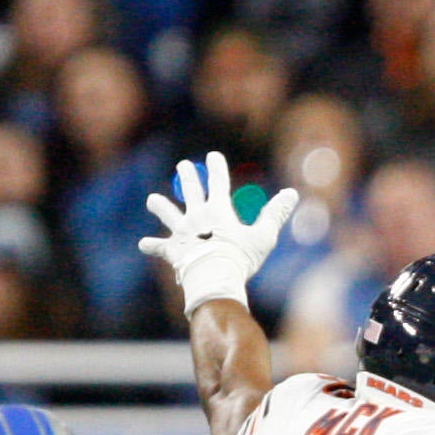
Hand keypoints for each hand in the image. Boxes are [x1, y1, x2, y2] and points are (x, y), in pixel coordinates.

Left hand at [138, 151, 299, 313]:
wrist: (213, 278)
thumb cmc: (240, 259)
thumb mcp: (263, 236)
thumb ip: (275, 214)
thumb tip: (292, 193)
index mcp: (218, 211)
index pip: (218, 183)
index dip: (216, 168)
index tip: (213, 155)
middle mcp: (197, 217)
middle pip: (190, 191)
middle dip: (188, 177)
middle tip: (183, 165)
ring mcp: (182, 233)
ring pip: (168, 215)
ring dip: (161, 206)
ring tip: (152, 200)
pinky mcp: (173, 251)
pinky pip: (160, 248)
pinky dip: (152, 246)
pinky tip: (143, 244)